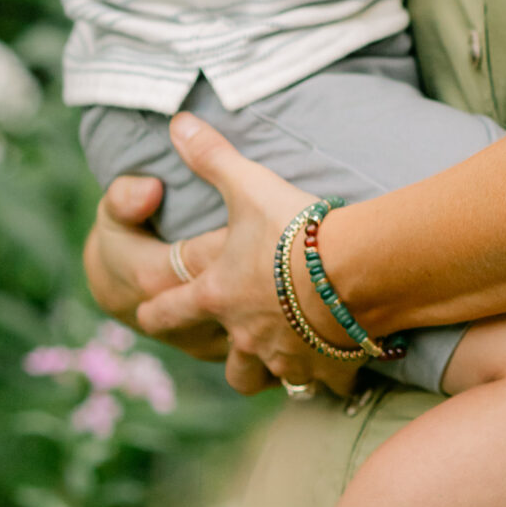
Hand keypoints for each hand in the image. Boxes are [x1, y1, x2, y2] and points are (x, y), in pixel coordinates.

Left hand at [83, 116, 365, 397]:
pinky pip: (325, 384)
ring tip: (286, 357)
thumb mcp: (248, 185)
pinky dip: (330, 376)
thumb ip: (211, 157)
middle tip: (235, 341)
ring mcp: (287, 357)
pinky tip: (341, 362)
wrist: (357, 269)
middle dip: (226, 355)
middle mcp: (245, 335)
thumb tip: (176, 122)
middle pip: (224, 365)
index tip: (148, 311)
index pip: (166, 311)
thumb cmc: (296, 229)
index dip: (155, 311)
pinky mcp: (328, 368)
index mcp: (217, 294)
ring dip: (272, 371)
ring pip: (267, 380)